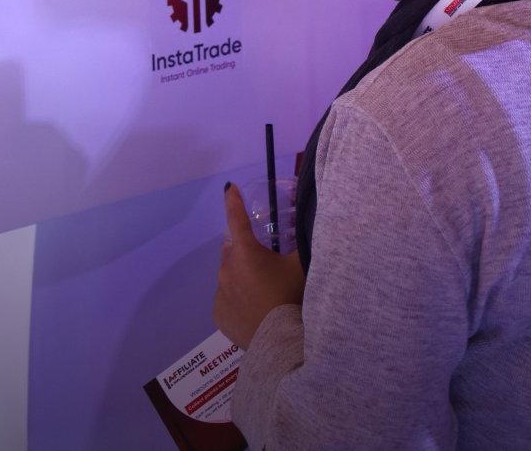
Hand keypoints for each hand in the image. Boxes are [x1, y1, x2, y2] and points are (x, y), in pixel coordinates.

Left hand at [213, 183, 305, 349]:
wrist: (279, 341)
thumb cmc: (290, 297)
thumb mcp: (301, 267)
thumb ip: (302, 245)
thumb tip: (311, 227)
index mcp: (246, 251)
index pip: (236, 217)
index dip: (233, 200)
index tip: (229, 188)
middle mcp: (227, 267)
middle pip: (232, 250)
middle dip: (243, 252)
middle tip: (263, 266)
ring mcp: (221, 292)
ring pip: (229, 276)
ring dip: (240, 278)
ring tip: (262, 294)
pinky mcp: (218, 313)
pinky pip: (226, 300)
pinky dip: (236, 301)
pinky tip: (253, 311)